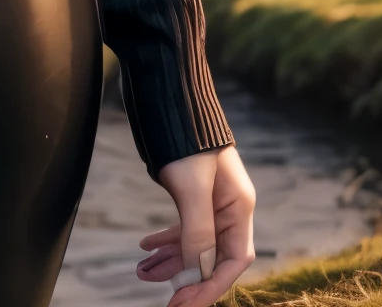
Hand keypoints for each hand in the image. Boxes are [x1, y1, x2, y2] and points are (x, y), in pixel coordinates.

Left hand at [137, 145, 255, 304]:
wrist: (169, 95)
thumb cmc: (184, 137)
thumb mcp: (191, 186)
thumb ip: (197, 230)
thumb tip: (195, 270)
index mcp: (239, 206)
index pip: (233, 260)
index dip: (211, 286)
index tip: (185, 303)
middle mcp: (229, 206)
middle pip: (213, 256)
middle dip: (188, 279)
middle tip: (166, 301)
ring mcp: (211, 200)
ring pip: (195, 243)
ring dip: (172, 261)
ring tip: (142, 273)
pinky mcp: (193, 193)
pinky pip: (184, 226)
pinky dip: (167, 240)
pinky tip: (146, 248)